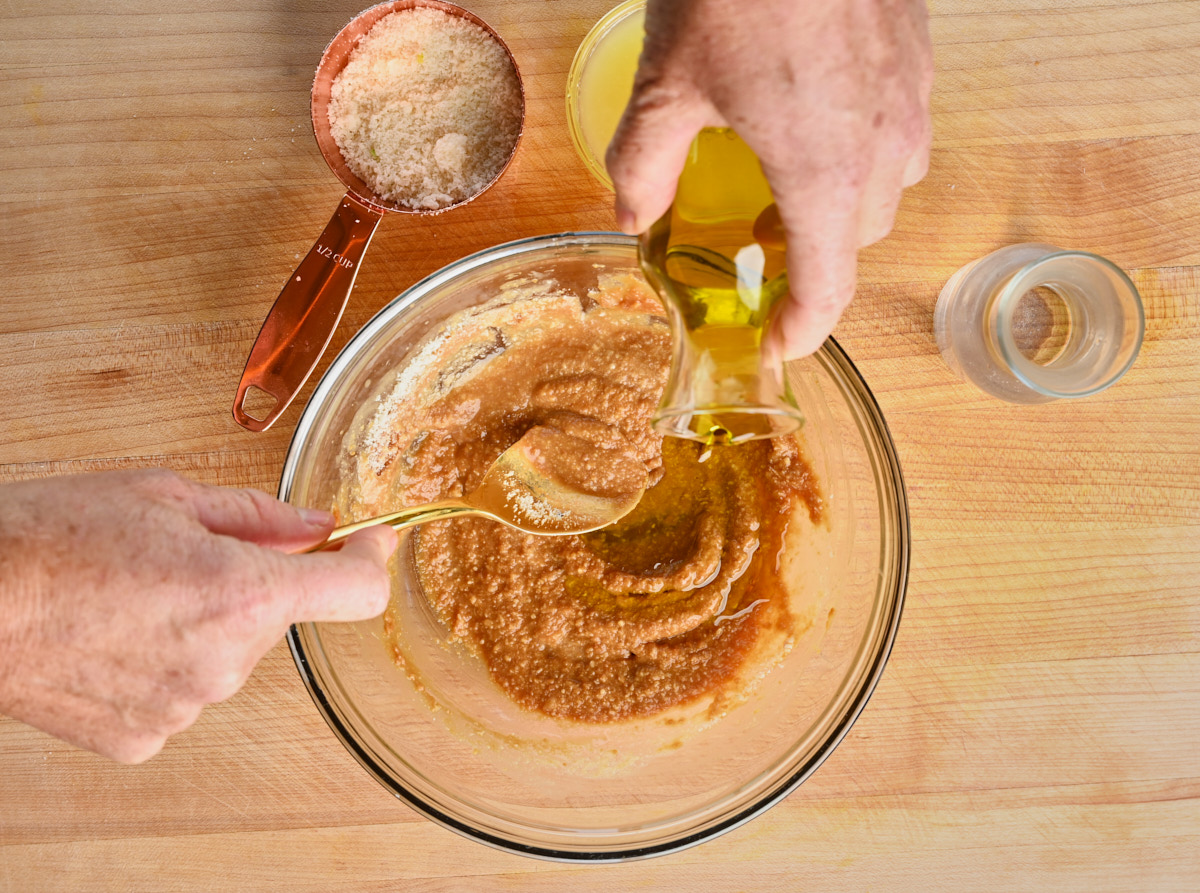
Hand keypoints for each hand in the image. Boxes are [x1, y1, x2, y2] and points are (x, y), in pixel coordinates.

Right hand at [0, 469, 395, 762]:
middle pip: (276, 617)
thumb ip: (258, 518)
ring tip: (132, 597)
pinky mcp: (146, 736)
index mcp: (241, 593)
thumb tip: (315, 528)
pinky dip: (165, 663)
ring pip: (229, 654)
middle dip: (250, 585)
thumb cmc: (50, 538)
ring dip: (205, 625)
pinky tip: (115, 637)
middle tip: (184, 558)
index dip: (369, 563)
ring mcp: (186, 705)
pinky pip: (184, 690)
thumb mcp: (166, 496)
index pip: (354, 594)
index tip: (368, 545)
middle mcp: (224, 660)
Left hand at [607, 0, 932, 357]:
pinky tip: (813, 114)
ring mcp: (908, 95)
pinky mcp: (915, 53)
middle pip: (858, 239)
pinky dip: (861, 148)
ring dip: (841, 202)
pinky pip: (899, 128)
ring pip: (886, 184)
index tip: (777, 344)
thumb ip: (644, 164)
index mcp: (822, 169)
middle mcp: (881, 143)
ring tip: (785, 180)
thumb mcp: (665, 85)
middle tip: (757, 247)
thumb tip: (630, 213)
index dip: (802, 328)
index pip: (828, 286)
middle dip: (812, 256)